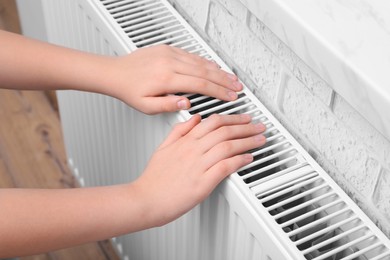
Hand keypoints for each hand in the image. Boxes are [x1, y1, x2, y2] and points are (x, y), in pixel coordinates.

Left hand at [105, 45, 242, 113]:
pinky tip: (214, 66)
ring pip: (201, 62)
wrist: (115, 72)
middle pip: (206, 72)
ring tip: (231, 78)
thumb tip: (188, 104)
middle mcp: (170, 63)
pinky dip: (205, 61)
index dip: (219, 92)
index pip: (201, 86)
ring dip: (219, 70)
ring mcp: (170, 54)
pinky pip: (191, 55)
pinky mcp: (168, 49)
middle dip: (225, 81)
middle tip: (238, 87)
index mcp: (166, 79)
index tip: (230, 97)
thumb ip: (168, 105)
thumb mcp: (146, 106)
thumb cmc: (129, 90)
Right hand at [132, 114, 265, 226]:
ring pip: (227, 146)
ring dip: (247, 141)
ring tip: (260, 139)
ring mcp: (198, 166)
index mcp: (184, 141)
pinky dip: (239, 160)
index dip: (232, 118)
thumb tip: (195, 118)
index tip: (244, 118)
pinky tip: (248, 158)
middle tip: (258, 126)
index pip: (213, 122)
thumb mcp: (163, 147)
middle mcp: (192, 150)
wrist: (145, 200)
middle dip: (246, 126)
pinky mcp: (202, 183)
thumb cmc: (154, 179)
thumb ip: (179, 131)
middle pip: (224, 131)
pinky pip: (225, 167)